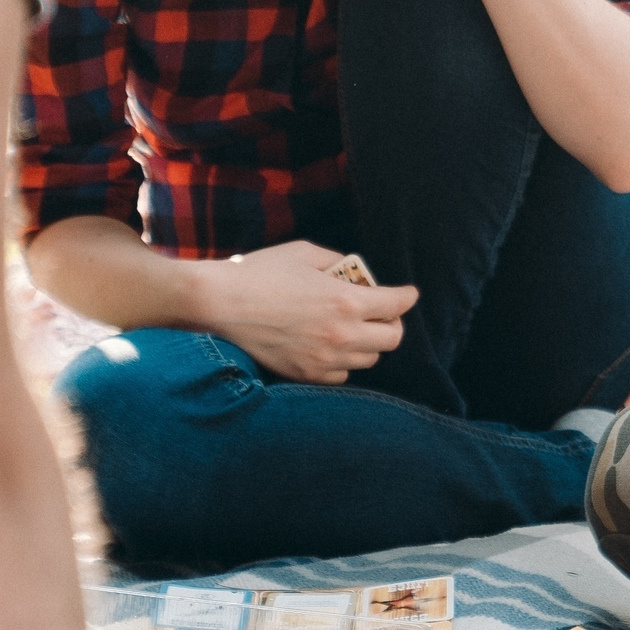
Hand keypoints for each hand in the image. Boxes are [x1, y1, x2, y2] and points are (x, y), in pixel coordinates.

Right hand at [195, 240, 416, 384]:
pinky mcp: (305, 374)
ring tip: (355, 329)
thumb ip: (338, 263)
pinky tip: (333, 347)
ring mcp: (324, 359)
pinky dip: (345, 362)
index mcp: (347, 301)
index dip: (407, 297)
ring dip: (369, 342)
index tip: (408, 294)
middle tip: (382, 313)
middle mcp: (342, 335)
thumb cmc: (262, 272)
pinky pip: (342, 376)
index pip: (396, 305)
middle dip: (392, 322)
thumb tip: (354, 273)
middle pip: (392, 339)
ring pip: (369, 359)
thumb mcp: (307, 254)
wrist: (221, 303)